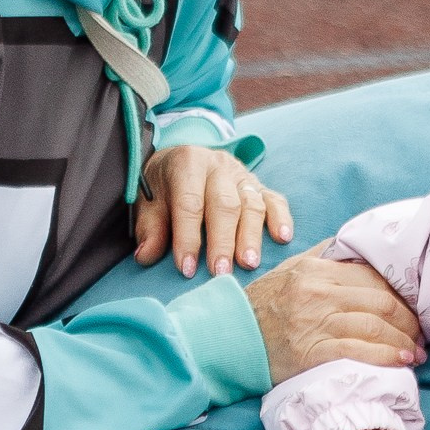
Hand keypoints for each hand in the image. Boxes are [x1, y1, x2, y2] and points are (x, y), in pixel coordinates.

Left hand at [134, 141, 293, 279]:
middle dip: (223, 241)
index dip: (188, 237)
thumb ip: (150, 227)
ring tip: (249, 264)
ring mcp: (242, 174)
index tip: (187, 269)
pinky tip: (282, 238)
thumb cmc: (164, 185)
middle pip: (225, 204)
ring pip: (251, 203)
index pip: (189, 203)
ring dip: (251, 236)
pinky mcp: (258, 184)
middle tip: (220, 272)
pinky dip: (281, 218)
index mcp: (188, 163)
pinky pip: (274, 199)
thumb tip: (146, 256)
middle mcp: (218, 165)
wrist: (181, 157)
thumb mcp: (148, 200)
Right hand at [244, 249, 423, 379]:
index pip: (373, 278)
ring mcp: (314, 322)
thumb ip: (323, 256)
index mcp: (317, 270)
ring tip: (417, 352)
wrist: (228, 338)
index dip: (401, 296)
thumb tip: (354, 248)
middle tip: (423, 336)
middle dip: (409, 321)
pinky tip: (401, 361)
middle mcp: (318, 292)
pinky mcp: (310, 351)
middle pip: (380, 302)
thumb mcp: (290, 270)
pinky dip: (386, 356)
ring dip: (403, 341)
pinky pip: (358, 351)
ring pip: (374, 326)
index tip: (414, 311)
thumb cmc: (263, 306)